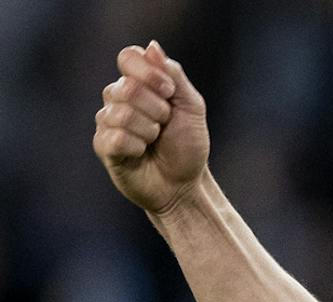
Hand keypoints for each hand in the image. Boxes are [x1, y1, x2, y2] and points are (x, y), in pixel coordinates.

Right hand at [93, 41, 208, 215]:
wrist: (184, 185)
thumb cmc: (187, 146)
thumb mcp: (191, 108)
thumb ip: (174, 76)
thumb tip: (151, 47)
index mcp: (137, 83)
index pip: (128, 57)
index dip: (149, 74)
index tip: (169, 93)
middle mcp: (116, 97)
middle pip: (127, 88)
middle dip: (157, 110)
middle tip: (165, 125)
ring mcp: (107, 120)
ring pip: (122, 114)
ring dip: (149, 132)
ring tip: (154, 141)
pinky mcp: (103, 145)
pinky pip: (115, 137)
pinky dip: (136, 147)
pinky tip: (141, 153)